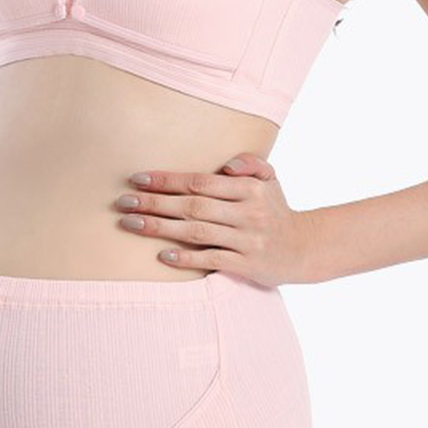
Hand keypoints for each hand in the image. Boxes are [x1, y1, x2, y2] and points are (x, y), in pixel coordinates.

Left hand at [115, 152, 310, 286]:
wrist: (304, 248)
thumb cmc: (274, 209)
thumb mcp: (269, 179)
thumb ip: (251, 163)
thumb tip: (227, 165)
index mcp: (249, 188)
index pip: (200, 182)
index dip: (167, 180)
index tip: (138, 179)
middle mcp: (248, 213)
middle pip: (192, 206)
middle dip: (155, 202)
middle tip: (123, 201)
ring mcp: (247, 240)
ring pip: (197, 232)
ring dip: (160, 227)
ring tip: (131, 223)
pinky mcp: (246, 265)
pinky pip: (211, 259)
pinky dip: (186, 258)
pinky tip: (162, 255)